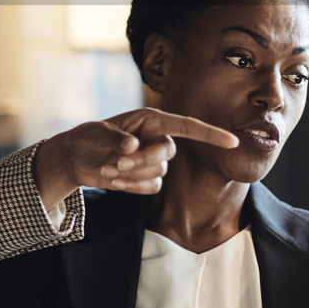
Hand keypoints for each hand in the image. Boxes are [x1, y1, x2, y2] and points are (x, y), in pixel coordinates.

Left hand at [34, 109, 238, 209]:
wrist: (76, 159)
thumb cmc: (87, 138)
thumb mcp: (96, 134)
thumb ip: (115, 138)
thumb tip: (133, 145)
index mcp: (150, 120)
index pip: (186, 126)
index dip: (209, 133)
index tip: (232, 141)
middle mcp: (156, 139)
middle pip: (168, 153)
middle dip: (143, 161)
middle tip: (116, 162)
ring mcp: (153, 160)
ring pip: (159, 172)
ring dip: (131, 174)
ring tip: (108, 168)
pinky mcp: (147, 178)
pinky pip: (151, 187)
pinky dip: (131, 186)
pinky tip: (114, 180)